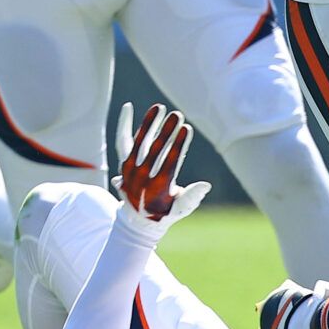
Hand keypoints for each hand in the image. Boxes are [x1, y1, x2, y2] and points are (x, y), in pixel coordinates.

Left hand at [110, 102, 208, 225]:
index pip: (169, 162)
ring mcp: (128, 170)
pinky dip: (124, 124)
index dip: (179, 145)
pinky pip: (122, 141)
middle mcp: (140, 178)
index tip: (187, 128)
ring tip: (160, 107)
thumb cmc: (165, 212)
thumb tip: (206, 185)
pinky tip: (128, 107)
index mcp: (157, 189)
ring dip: (149, 123)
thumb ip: (192, 197)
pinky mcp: (123, 163)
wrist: (136, 221)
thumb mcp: (181, 208)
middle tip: (178, 114)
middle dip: (167, 130)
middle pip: (154, 149)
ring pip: (138, 141)